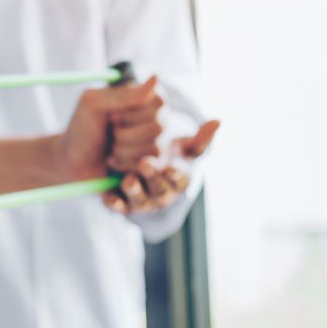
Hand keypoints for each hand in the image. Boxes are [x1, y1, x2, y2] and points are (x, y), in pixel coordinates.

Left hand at [52, 76, 159, 180]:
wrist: (72, 162)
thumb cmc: (81, 130)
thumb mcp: (94, 105)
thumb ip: (125, 95)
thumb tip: (156, 78)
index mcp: (141, 96)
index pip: (158, 102)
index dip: (132, 113)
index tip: (111, 117)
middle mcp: (153, 116)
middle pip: (158, 126)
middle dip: (125, 134)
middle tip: (109, 133)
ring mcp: (154, 140)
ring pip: (155, 147)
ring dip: (124, 150)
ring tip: (110, 148)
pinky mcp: (150, 162)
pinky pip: (151, 165)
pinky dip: (127, 164)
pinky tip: (114, 160)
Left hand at [103, 120, 219, 213]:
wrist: (133, 166)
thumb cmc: (163, 154)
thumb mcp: (180, 146)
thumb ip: (197, 138)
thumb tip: (218, 121)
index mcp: (178, 177)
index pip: (180, 176)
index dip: (177, 172)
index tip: (172, 166)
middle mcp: (162, 191)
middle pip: (160, 188)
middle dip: (153, 177)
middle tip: (145, 163)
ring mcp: (142, 200)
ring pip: (140, 200)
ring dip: (135, 191)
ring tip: (128, 180)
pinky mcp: (122, 203)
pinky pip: (118, 206)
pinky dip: (115, 203)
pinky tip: (109, 198)